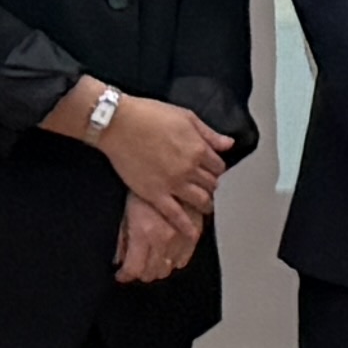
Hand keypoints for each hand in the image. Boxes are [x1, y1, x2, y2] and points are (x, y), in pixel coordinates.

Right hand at [54, 85, 226, 213]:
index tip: (211, 170)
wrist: (119, 124)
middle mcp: (190, 169)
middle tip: (206, 187)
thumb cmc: (149, 115)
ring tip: (203, 205)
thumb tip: (228, 143)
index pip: (219, 166)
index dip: (215, 168)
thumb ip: (209, 134)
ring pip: (199, 200)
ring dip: (204, 203)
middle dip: (210, 185)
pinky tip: (191, 232)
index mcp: (199, 149)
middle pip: (211, 184)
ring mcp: (173, 184)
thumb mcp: (186, 117)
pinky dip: (186, 225)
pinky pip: (175, 215)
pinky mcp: (155, 194)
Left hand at [111, 190, 195, 287]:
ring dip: (158, 267)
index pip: (134, 269)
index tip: (121, 273)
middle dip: (141, 272)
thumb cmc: (142, 186)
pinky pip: (186, 256)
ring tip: (150, 260)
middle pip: (153, 272)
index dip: (125, 275)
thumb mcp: (126, 213)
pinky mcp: (195, 229)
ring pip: (170, 267)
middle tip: (135, 265)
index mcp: (144, 233)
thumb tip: (120, 259)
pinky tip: (167, 254)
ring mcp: (181, 235)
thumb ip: (123, 240)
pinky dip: (176, 260)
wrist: (164, 167)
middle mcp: (164, 237)